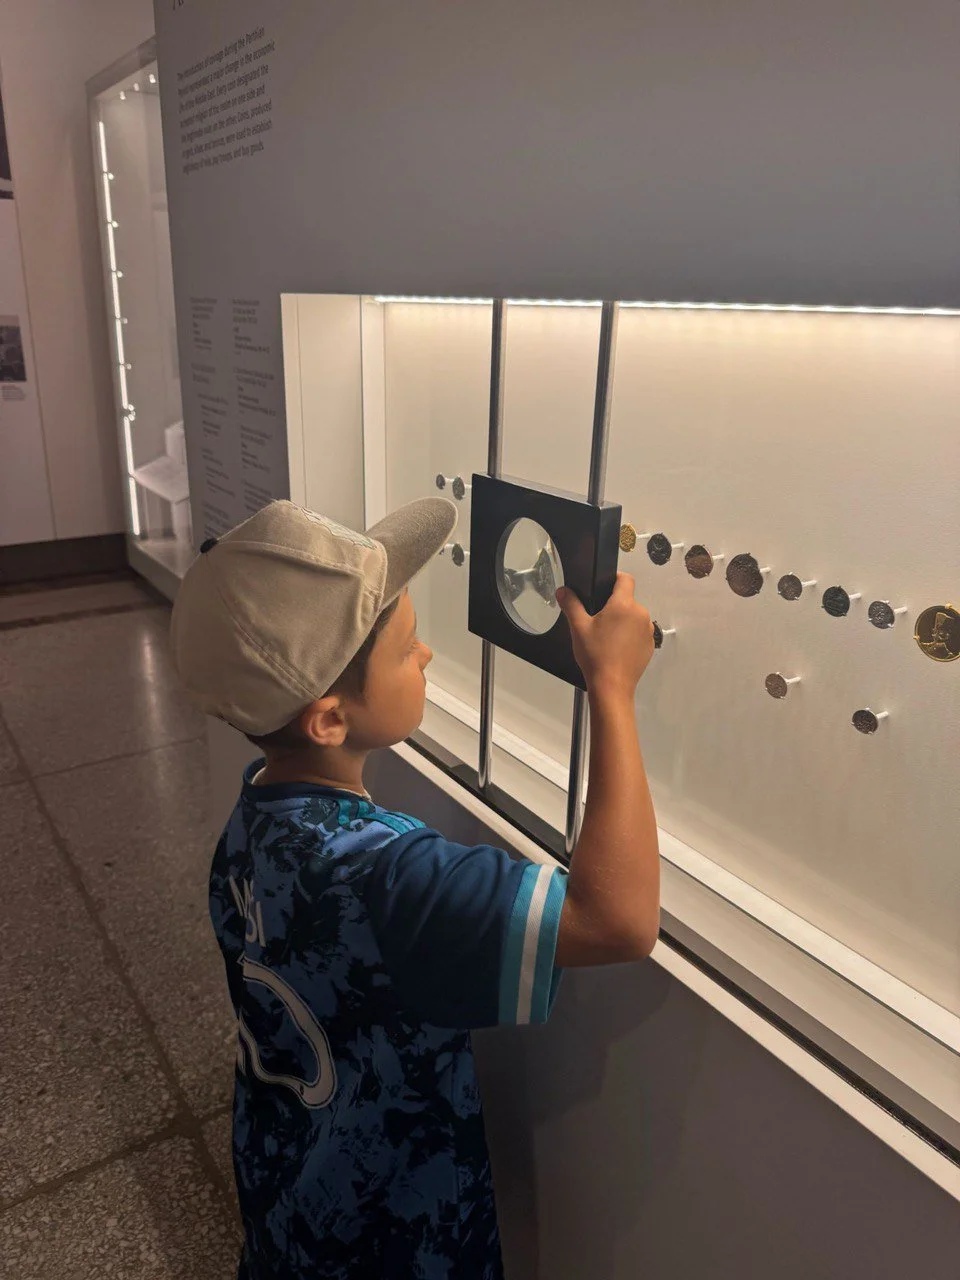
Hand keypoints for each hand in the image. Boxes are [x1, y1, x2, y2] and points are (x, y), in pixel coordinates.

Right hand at [556, 574, 653, 697]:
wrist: (611, 686)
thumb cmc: (595, 655)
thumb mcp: (578, 627)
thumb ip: (571, 604)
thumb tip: (563, 591)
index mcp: (624, 605)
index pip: (626, 579)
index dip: (615, 578)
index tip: (605, 586)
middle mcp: (641, 614)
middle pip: (628, 600)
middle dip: (614, 606)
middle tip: (597, 620)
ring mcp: (648, 631)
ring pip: (634, 617)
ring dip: (623, 621)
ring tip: (606, 637)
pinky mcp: (650, 646)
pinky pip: (639, 633)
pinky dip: (630, 636)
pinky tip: (616, 648)